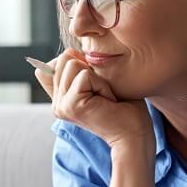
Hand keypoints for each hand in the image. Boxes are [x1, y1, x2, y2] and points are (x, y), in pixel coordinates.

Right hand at [34, 49, 150, 149]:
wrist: (134, 134)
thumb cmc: (123, 108)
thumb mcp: (98, 82)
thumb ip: (79, 69)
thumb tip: (69, 52)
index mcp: (60, 98)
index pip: (53, 64)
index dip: (77, 64)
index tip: (95, 87)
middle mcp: (57, 103)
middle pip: (64, 59)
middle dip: (90, 70)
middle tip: (103, 93)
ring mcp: (61, 105)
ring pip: (72, 64)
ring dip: (97, 77)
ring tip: (105, 97)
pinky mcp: (71, 105)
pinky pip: (84, 75)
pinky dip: (102, 84)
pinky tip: (108, 101)